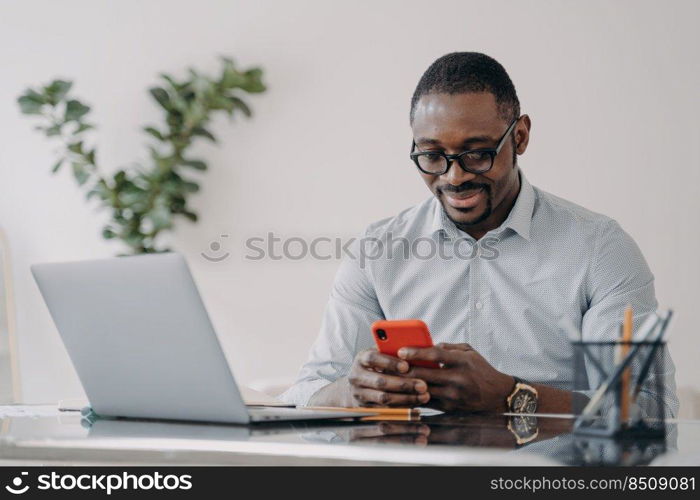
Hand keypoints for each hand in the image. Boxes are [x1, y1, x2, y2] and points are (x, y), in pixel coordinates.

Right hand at [346, 348, 430, 406]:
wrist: (360, 385)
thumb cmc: (377, 365)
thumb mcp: (381, 354)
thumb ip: (393, 352)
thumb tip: (414, 351)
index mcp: (361, 359)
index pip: (373, 358)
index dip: (389, 362)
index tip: (407, 366)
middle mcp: (356, 376)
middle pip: (380, 382)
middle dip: (404, 384)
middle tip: (423, 385)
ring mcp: (359, 394)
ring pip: (384, 398)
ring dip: (406, 398)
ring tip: (423, 396)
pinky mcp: (365, 408)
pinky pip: (386, 410)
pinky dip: (402, 408)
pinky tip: (416, 405)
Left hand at [397, 343, 514, 412]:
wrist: (497, 396)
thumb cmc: (480, 370)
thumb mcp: (469, 351)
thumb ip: (448, 346)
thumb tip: (427, 345)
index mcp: (462, 361)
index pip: (436, 354)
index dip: (416, 352)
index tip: (401, 350)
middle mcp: (457, 378)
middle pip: (424, 373)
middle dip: (404, 369)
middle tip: (388, 365)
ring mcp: (453, 395)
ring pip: (422, 389)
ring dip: (405, 384)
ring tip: (390, 378)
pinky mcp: (449, 407)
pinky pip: (425, 402)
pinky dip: (412, 397)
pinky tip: (400, 392)